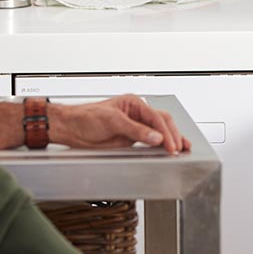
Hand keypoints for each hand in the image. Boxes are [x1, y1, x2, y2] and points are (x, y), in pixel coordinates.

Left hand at [50, 95, 189, 153]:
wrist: (71, 129)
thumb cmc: (85, 118)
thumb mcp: (112, 121)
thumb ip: (135, 129)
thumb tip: (155, 136)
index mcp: (133, 104)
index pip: (156, 117)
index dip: (165, 132)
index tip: (170, 145)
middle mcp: (136, 114)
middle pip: (162, 122)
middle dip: (173, 135)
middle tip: (178, 148)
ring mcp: (134, 127)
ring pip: (159, 131)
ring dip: (171, 139)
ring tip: (181, 148)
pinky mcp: (130, 139)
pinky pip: (150, 142)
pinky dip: (160, 146)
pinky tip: (167, 149)